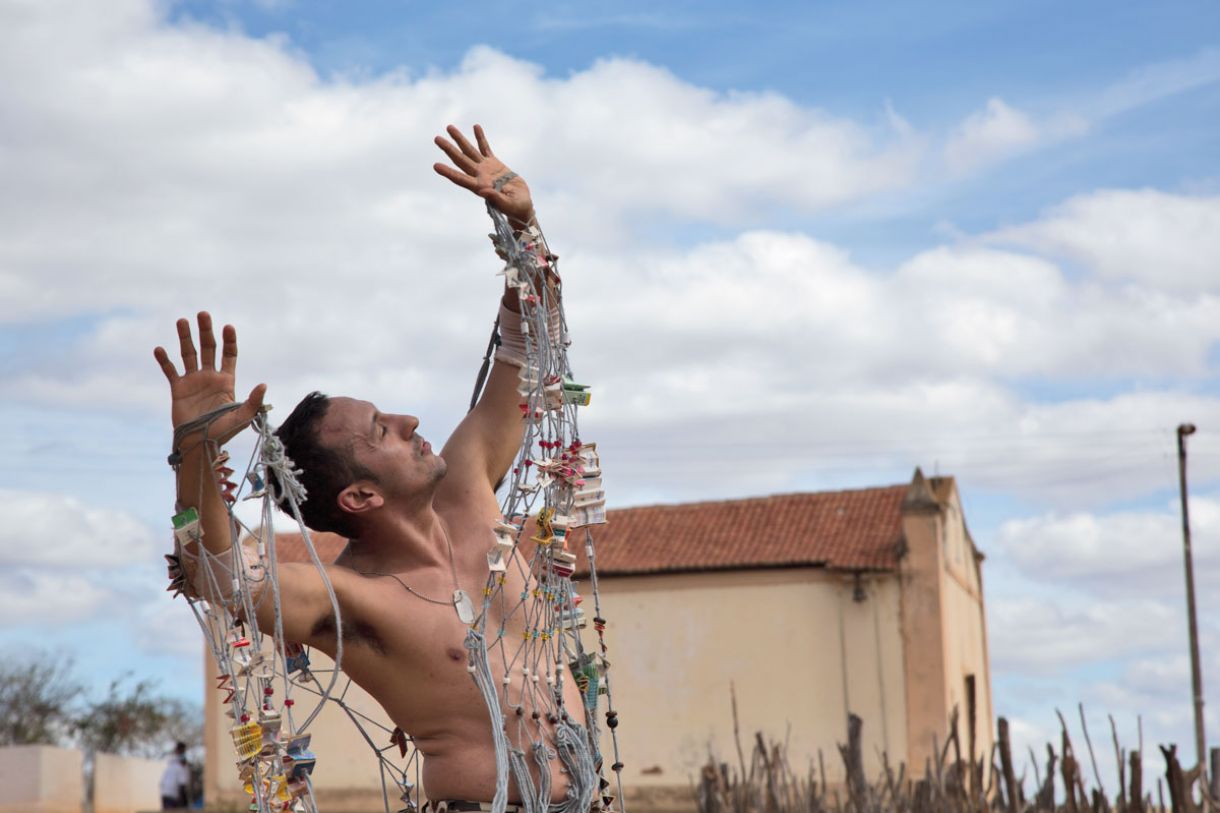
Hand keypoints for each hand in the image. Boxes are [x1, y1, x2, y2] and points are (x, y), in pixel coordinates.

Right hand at [154, 312, 265, 446]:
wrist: (201, 444)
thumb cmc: (224, 432)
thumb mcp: (243, 417)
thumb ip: (254, 401)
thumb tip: (263, 384)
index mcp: (227, 381)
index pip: (229, 355)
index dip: (229, 340)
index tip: (228, 327)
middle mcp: (210, 377)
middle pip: (208, 348)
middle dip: (206, 331)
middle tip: (203, 313)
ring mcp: (193, 381)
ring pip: (189, 354)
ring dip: (185, 337)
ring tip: (182, 321)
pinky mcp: (178, 388)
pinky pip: (170, 371)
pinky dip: (164, 360)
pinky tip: (159, 349)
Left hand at [433, 124, 534, 226]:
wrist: (521, 203)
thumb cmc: (515, 207)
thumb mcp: (507, 204)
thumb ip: (496, 198)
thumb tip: (483, 191)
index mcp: (479, 187)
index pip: (461, 179)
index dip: (448, 172)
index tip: (436, 166)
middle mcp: (479, 176)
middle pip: (461, 160)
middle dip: (449, 149)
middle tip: (437, 138)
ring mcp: (485, 168)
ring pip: (469, 151)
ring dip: (459, 139)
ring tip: (449, 127)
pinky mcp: (494, 163)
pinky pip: (485, 148)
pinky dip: (480, 138)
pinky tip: (475, 127)